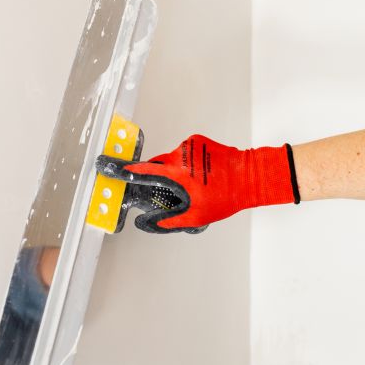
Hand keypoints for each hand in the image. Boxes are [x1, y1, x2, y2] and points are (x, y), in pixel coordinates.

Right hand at [96, 134, 298, 233]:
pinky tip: (199, 174)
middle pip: (158, 165)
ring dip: (175, 170)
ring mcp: (191, 145)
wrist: (250, 176)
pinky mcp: (199, 140)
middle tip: (169, 190)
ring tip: (193, 184)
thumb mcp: (197, 216)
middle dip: (158, 177)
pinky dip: (186, 162)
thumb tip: (151, 224)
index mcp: (178, 172)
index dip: (128, 172)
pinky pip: (184, 152)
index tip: (113, 169)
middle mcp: (181, 154)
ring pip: (172, 159)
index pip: (145, 170)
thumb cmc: (227, 195)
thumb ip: (170, 221)